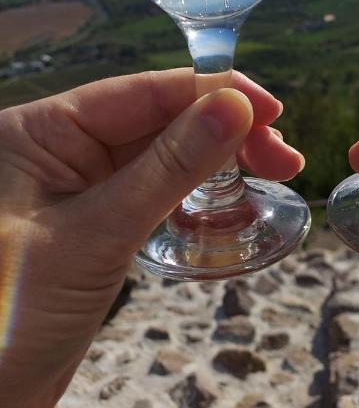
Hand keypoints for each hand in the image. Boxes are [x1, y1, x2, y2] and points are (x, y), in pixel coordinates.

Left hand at [0, 68, 303, 407]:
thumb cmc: (8, 315)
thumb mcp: (96, 234)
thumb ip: (169, 168)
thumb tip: (236, 107)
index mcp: (40, 130)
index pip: (141, 92)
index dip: (210, 92)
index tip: (269, 108)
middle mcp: (59, 148)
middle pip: (159, 119)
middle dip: (224, 130)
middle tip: (283, 156)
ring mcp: (78, 186)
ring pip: (163, 154)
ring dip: (218, 159)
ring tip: (275, 169)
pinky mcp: (95, 223)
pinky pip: (154, 191)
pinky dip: (195, 192)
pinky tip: (232, 194)